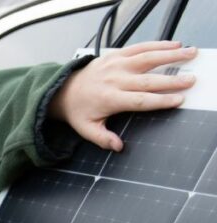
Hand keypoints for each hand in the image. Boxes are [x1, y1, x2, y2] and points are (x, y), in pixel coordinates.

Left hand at [49, 41, 197, 150]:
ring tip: (190, 54)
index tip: (177, 100)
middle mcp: (114, 80)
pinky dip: (157, 45)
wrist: (62, 90)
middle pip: (147, 80)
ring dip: (170, 55)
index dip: (160, 100)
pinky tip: (173, 45)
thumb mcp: (86, 129)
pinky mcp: (115, 55)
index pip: (140, 100)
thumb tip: (117, 147)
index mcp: (109, 98)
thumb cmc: (78, 110)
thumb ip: (102, 139)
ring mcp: (115, 65)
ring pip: (147, 58)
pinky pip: (139, 47)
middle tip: (189, 81)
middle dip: (171, 80)